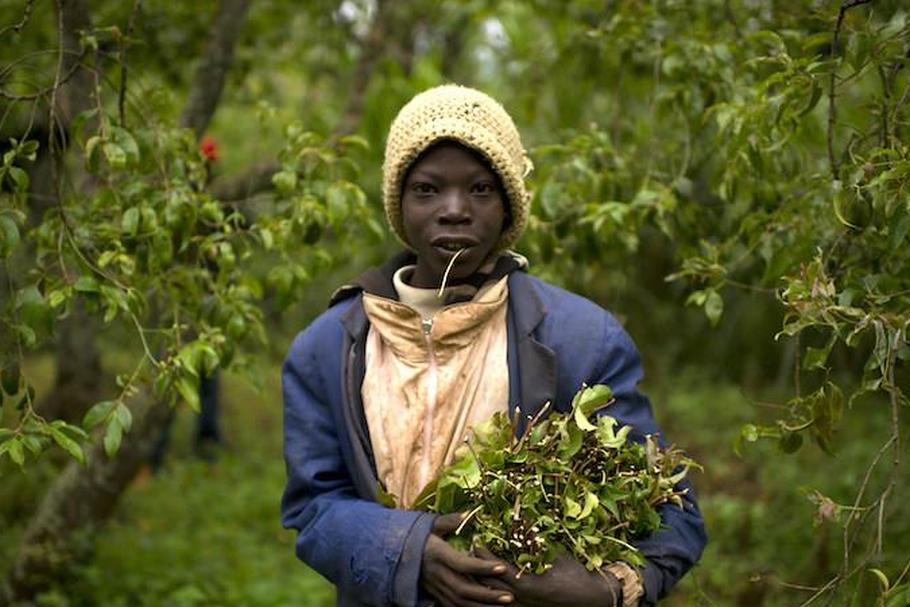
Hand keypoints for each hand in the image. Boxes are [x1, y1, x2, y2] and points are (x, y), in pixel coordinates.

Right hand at [421, 513, 513, 606]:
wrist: (392, 555)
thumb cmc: (415, 537)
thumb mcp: (429, 525)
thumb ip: (449, 521)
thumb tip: (469, 513)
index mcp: (437, 554)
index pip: (462, 564)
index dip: (483, 567)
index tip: (502, 567)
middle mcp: (436, 574)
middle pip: (464, 589)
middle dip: (488, 595)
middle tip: (510, 597)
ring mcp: (434, 587)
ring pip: (459, 602)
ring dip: (482, 606)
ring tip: (503, 605)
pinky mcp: (433, 595)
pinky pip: (452, 606)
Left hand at [474, 549, 622, 606]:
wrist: (591, 597)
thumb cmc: (575, 573)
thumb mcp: (554, 554)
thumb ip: (534, 541)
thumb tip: (519, 520)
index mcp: (525, 583)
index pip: (494, 566)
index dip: (483, 551)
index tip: (477, 536)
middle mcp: (519, 597)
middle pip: (487, 581)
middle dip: (477, 564)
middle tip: (473, 546)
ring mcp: (522, 604)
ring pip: (493, 591)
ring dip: (484, 575)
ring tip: (478, 559)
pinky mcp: (526, 606)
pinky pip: (503, 596)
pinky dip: (495, 585)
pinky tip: (494, 574)